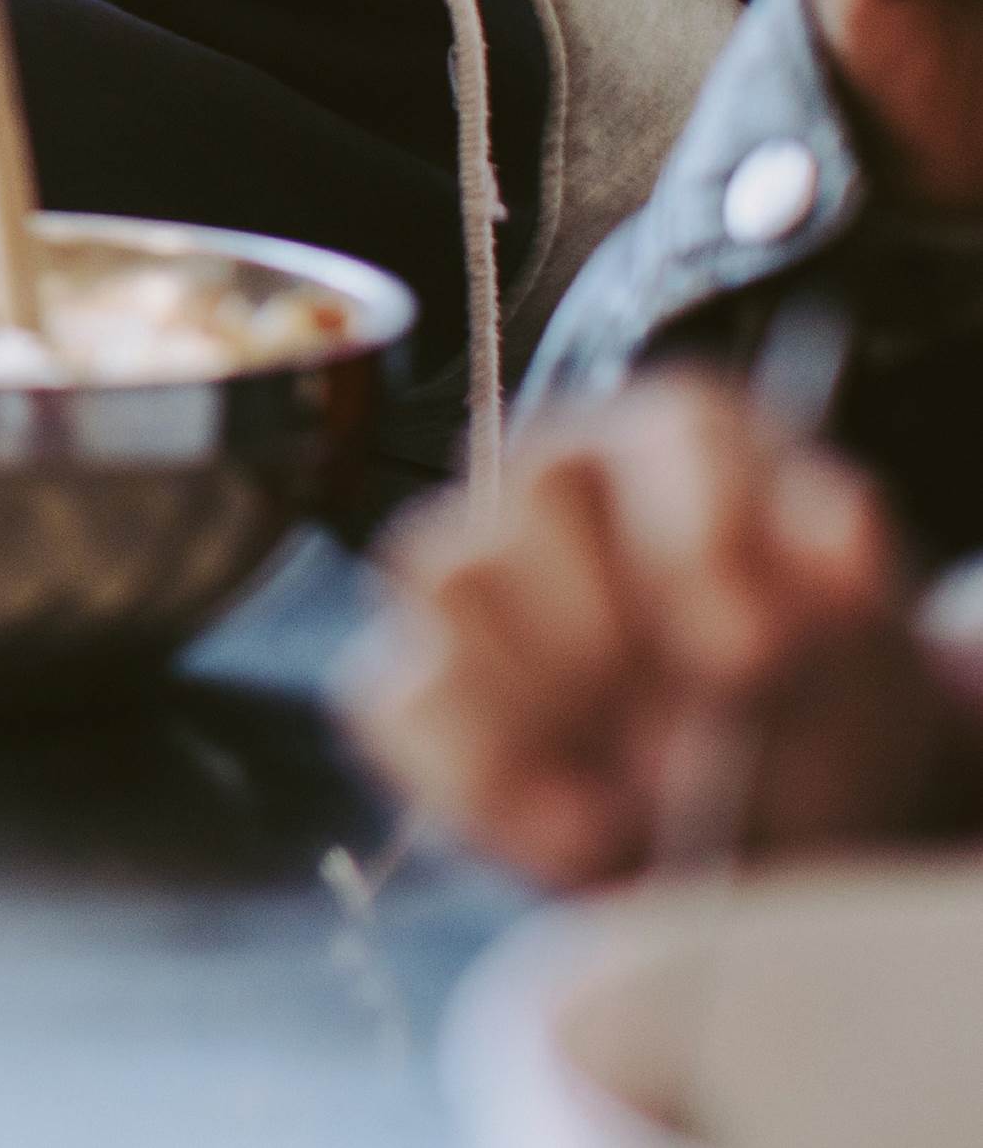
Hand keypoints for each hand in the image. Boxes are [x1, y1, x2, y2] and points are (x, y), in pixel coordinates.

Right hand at [345, 377, 982, 888]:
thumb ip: (847, 608)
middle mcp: (565, 483)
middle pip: (536, 494)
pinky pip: (393, 699)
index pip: (678, 431)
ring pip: (444, 576)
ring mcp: (476, 571)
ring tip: (641, 788)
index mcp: (693, 447)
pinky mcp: (421, 679)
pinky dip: (484, 777)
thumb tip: (818, 565)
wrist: (788, 819)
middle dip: (614, 629)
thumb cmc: (829, 717)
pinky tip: (584, 833)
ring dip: (544, 697)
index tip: (756, 655)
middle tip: (687, 733)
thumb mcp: (871, 670)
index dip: (706, 537)